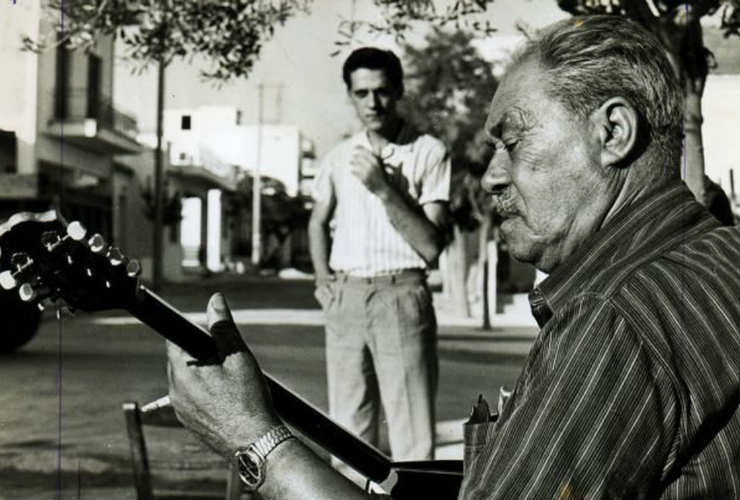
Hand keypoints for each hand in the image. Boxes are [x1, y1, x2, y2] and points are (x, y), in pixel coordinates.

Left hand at [167, 293, 280, 456]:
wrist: (254, 443)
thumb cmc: (248, 400)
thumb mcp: (238, 357)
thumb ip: (223, 327)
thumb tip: (215, 302)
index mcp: (182, 373)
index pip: (174, 339)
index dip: (193, 331)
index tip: (209, 332)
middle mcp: (175, 393)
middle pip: (181, 360)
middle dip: (201, 353)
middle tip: (227, 357)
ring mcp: (180, 411)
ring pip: (187, 381)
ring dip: (204, 374)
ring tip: (231, 379)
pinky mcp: (189, 424)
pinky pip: (192, 399)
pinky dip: (206, 393)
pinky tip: (228, 397)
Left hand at [350, 145, 389, 195]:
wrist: (384, 188)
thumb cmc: (382, 176)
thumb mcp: (381, 165)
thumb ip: (377, 157)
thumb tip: (375, 148)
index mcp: (376, 161)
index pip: (365, 151)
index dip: (358, 148)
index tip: (354, 147)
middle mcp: (372, 165)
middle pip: (359, 157)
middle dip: (354, 156)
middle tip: (352, 157)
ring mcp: (368, 172)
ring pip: (356, 164)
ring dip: (352, 163)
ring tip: (350, 163)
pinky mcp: (364, 179)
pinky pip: (355, 173)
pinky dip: (353, 171)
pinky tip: (352, 171)